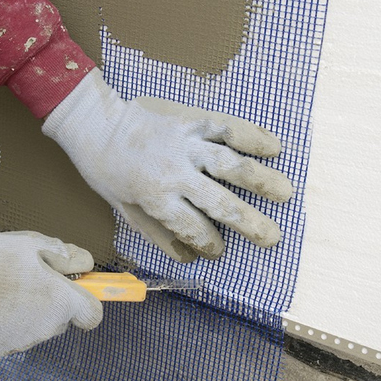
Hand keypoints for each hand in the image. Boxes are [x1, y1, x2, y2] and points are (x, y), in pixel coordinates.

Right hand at [0, 232, 101, 356]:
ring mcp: (21, 342)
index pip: (93, 315)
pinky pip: (10, 335)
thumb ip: (66, 254)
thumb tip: (85, 263)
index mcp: (61, 303)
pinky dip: (4, 322)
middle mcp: (46, 329)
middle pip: (62, 319)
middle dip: (53, 301)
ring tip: (3, 287)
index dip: (88, 300)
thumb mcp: (35, 244)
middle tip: (31, 278)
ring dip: (29, 311)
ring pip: (36, 326)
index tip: (77, 288)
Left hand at [43, 69, 291, 262]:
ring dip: (261, 180)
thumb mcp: (124, 210)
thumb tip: (187, 258)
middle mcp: (175, 174)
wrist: (95, 124)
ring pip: (230, 165)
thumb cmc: (107, 172)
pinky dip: (251, 135)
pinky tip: (273, 146)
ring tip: (286, 192)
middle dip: (249, 223)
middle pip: (220, 203)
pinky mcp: (190, 122)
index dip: (209, 244)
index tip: (219, 250)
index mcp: (155, 198)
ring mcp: (185, 146)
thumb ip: (157, 233)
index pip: (192, 228)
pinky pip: (225, 127)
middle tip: (272, 237)